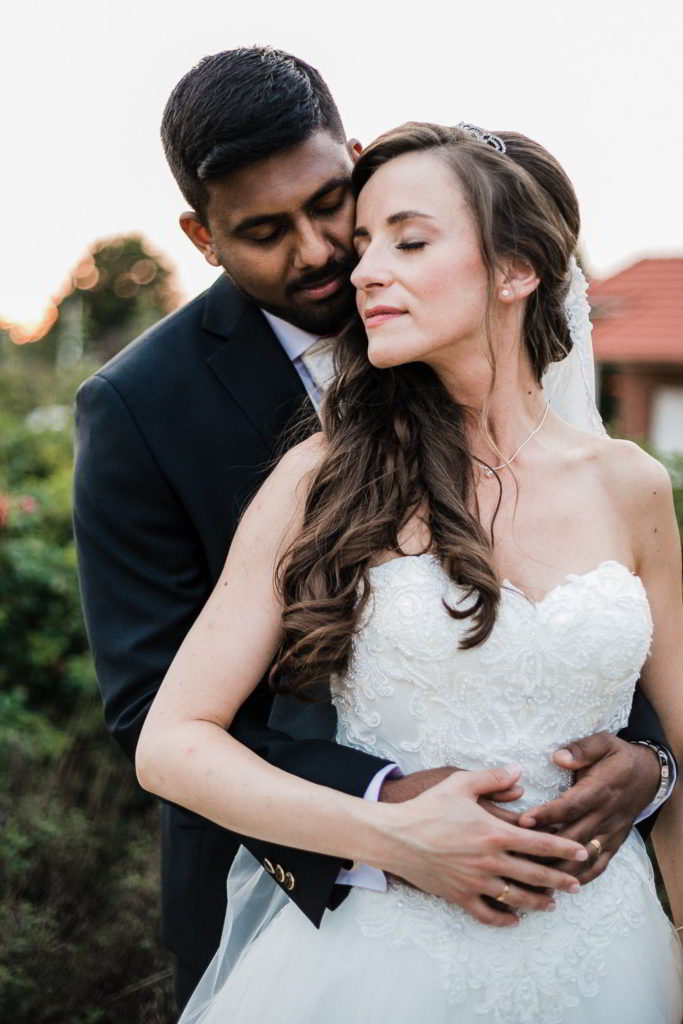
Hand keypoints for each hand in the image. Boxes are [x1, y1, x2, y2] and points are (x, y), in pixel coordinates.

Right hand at [378, 764, 587, 926]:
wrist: (396, 836)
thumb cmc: (428, 807)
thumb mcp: (460, 784)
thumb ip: (492, 778)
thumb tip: (519, 772)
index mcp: (494, 833)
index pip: (539, 843)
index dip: (564, 848)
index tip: (582, 852)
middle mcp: (490, 861)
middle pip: (535, 875)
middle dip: (560, 880)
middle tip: (578, 884)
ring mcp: (475, 882)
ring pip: (516, 898)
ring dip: (538, 902)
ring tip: (552, 904)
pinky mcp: (459, 896)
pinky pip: (487, 914)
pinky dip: (504, 920)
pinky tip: (515, 920)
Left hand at [517, 733, 659, 884]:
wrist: (649, 776)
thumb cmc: (618, 757)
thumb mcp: (604, 743)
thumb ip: (581, 749)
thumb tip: (558, 757)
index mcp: (599, 791)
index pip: (570, 806)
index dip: (547, 815)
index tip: (523, 821)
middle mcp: (605, 816)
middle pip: (573, 838)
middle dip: (545, 849)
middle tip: (517, 855)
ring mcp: (610, 833)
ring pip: (584, 858)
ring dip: (560, 869)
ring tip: (533, 877)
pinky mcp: (614, 844)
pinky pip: (598, 866)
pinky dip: (580, 877)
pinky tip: (560, 884)